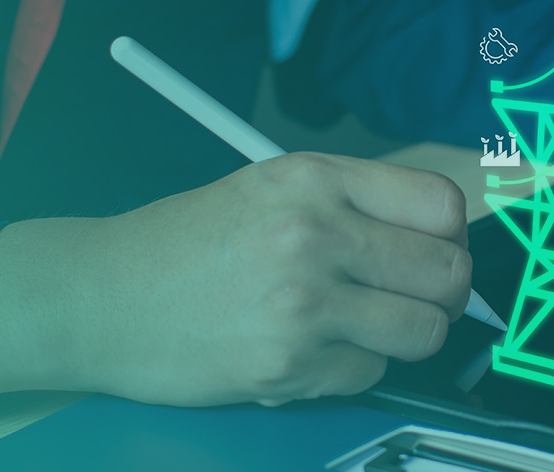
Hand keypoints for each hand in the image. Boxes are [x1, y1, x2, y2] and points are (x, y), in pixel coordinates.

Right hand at [0, 153, 470, 406]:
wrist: (102, 297)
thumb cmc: (186, 241)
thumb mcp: (269, 187)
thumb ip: (352, 204)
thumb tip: (437, 238)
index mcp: (315, 178)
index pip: (440, 204)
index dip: (451, 235)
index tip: (436, 250)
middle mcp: (315, 233)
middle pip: (447, 272)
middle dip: (444, 294)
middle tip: (415, 298)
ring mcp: (303, 302)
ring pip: (422, 331)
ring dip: (404, 336)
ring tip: (362, 326)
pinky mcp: (287, 365)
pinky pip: (369, 373)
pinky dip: (352, 368)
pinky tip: (311, 350)